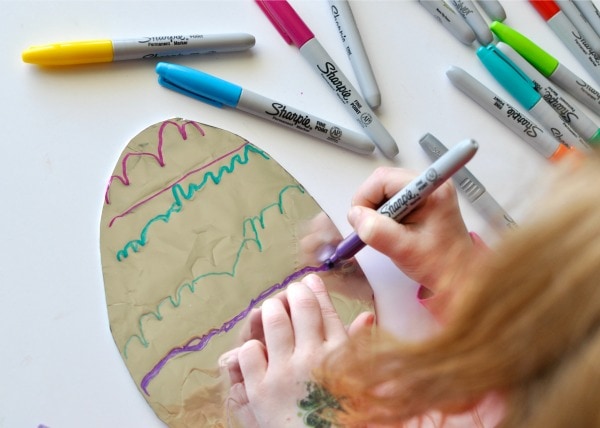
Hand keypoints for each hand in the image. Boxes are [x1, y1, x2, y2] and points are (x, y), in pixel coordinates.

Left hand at [222, 274, 372, 427]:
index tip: (309, 280)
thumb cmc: (340, 417)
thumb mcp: (359, 383)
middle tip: (291, 292)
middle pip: (300, 306)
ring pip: (273, 320)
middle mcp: (313, 358)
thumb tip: (366, 317)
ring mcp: (285, 372)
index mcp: (339, 355)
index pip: (325, 310)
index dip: (315, 291)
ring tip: (272, 309)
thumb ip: (360, 348)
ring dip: (271, 309)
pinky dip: (252, 346)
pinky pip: (249, 351)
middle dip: (294, 293)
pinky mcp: (260, 389)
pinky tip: (259, 348)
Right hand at [348, 166, 473, 294]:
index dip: (366, 198)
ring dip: (376, 212)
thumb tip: (355, 216)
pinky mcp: (421, 200)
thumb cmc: (439, 264)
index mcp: (430, 190)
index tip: (362, 222)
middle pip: (382, 182)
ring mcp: (425, 191)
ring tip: (385, 233)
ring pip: (384, 191)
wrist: (460, 275)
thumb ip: (377, 232)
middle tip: (371, 229)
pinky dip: (384, 214)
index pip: (383, 179)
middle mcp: (429, 184)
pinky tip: (391, 231)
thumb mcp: (404, 250)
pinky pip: (391, 199)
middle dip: (370, 205)